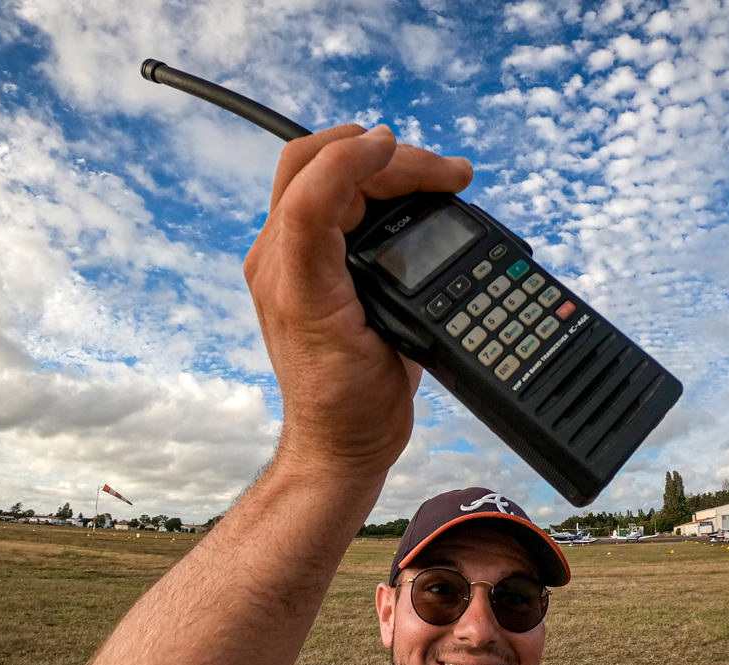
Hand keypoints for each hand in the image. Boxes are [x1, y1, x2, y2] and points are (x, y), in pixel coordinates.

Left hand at [243, 124, 471, 476]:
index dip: (357, 156)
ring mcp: (303, 262)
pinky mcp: (328, 272)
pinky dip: (388, 195)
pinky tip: (423, 202)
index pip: (309, 180)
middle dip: (385, 156)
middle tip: (444, 174)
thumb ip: (332, 239)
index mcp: (283, 265)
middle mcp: (284, 256)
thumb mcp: (334, 312)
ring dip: (389, 170)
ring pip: (336, 181)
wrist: (345, 445)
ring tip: (442, 181)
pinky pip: (350, 210)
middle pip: (319, 164)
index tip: (407, 155)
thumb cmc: (343, 398)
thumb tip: (376, 185)